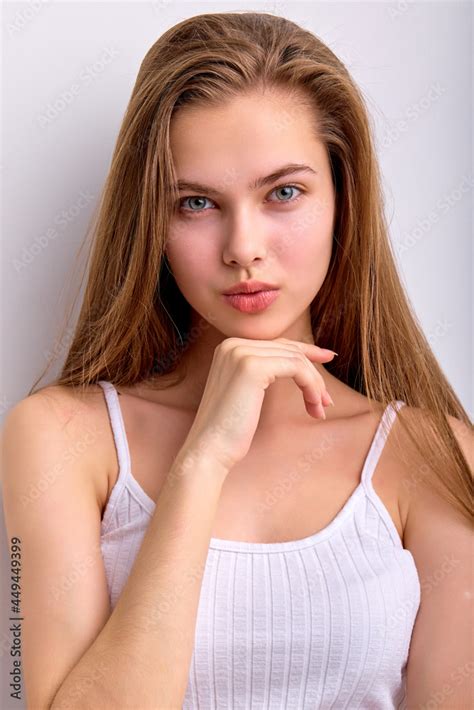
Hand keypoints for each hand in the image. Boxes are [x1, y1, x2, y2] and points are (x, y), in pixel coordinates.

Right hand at [178, 337, 336, 474]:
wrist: (209, 450)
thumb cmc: (229, 430)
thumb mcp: (246, 393)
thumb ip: (263, 372)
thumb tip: (297, 363)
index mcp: (229, 347)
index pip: (277, 344)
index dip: (306, 352)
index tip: (328, 358)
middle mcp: (233, 344)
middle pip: (289, 350)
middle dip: (314, 373)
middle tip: (327, 400)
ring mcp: (241, 353)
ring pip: (296, 359)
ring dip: (315, 385)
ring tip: (320, 409)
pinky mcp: (252, 367)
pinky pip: (296, 368)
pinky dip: (310, 386)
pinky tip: (313, 406)